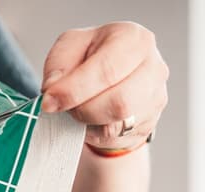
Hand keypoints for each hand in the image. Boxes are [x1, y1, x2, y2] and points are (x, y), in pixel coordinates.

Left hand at [41, 22, 168, 150]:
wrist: (115, 77)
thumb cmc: (93, 57)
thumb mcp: (71, 48)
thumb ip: (58, 65)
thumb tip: (52, 90)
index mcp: (133, 39)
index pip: (107, 70)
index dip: (74, 90)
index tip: (49, 102)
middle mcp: (152, 68)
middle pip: (119, 103)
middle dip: (83, 111)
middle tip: (66, 108)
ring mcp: (155, 99)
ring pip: (118, 126)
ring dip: (88, 123)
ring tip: (78, 110)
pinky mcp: (148, 124)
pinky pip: (117, 139)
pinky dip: (96, 133)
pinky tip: (92, 120)